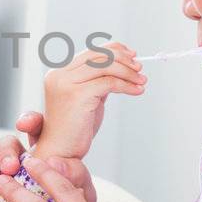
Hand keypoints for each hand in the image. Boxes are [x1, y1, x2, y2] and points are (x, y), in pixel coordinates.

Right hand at [0, 111, 98, 201]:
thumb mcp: (81, 197)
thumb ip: (75, 176)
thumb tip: (55, 161)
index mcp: (44, 157)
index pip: (35, 130)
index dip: (29, 122)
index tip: (25, 125)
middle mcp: (17, 167)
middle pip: (5, 146)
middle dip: (5, 151)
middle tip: (11, 167)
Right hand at [33, 42, 144, 160]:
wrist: (60, 151)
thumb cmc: (74, 129)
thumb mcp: (87, 98)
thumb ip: (97, 81)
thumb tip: (123, 66)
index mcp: (59, 73)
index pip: (90, 52)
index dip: (114, 50)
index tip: (132, 55)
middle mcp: (59, 75)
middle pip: (98, 55)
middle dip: (123, 59)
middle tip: (140, 69)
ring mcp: (66, 84)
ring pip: (105, 66)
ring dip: (128, 72)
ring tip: (142, 81)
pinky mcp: (76, 95)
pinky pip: (108, 83)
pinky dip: (126, 85)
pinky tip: (137, 91)